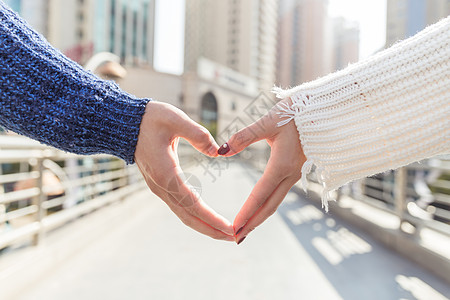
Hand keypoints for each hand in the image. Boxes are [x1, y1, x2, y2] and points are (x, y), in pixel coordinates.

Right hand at [134, 101, 234, 240]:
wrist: (123, 124)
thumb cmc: (149, 119)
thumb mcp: (175, 119)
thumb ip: (198, 134)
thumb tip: (217, 151)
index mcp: (166, 174)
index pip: (193, 204)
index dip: (212, 218)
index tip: (229, 228)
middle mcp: (162, 186)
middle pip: (189, 217)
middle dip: (212, 229)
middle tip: (235, 238)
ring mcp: (160, 188)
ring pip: (184, 215)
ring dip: (205, 225)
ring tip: (225, 232)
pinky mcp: (161, 185)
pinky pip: (180, 207)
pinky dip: (196, 216)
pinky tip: (208, 218)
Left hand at [218, 97, 305, 243]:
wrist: (325, 110)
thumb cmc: (296, 113)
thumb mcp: (269, 121)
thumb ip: (245, 136)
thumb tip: (223, 150)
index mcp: (282, 165)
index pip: (260, 195)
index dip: (246, 213)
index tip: (234, 228)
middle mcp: (290, 174)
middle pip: (269, 206)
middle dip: (252, 223)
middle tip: (236, 238)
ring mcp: (295, 174)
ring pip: (276, 201)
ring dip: (260, 217)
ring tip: (245, 228)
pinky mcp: (296, 170)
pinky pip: (280, 193)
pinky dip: (268, 205)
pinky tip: (260, 209)